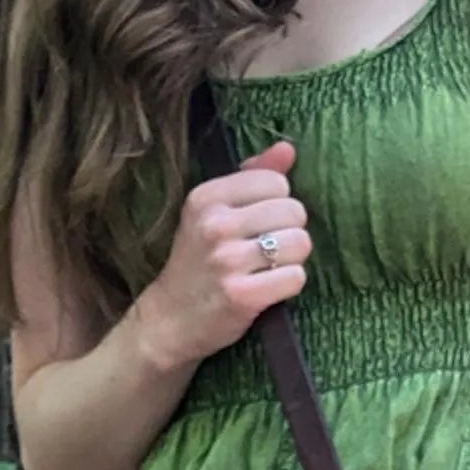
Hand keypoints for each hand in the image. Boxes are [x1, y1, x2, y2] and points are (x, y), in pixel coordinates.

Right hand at [136, 140, 312, 370]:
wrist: (170, 320)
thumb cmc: (198, 262)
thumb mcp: (213, 212)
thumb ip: (252, 176)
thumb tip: (288, 149)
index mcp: (207, 197)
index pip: (276, 182)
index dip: (278, 204)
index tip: (261, 223)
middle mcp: (215, 224)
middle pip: (294, 212)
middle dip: (290, 231)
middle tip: (269, 249)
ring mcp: (227, 261)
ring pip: (299, 244)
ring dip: (293, 259)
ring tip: (270, 268)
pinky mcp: (242, 295)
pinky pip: (295, 277)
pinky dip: (289, 284)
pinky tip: (269, 288)